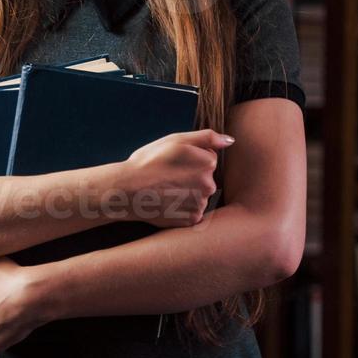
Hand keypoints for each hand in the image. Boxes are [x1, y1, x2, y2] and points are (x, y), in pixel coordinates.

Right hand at [113, 128, 230, 227]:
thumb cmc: (149, 162)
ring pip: (198, 196)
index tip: (173, 162)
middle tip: (167, 176)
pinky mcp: (192, 219)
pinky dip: (181, 208)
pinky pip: (192, 212)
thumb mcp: (176, 140)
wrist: (128, 190)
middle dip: (190, 177)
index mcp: (208, 162)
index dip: (189, 159)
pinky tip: (167, 202)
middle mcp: (209, 185)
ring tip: (165, 190)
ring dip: (186, 193)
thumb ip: (207, 137)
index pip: (207, 159)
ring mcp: (201, 204)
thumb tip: (230, 141)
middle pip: (205, 178)